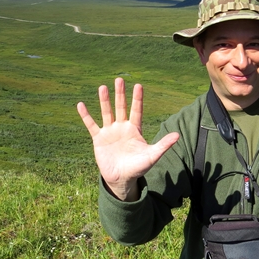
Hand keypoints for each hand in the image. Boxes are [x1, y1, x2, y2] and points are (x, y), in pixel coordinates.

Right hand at [77, 77, 179, 201]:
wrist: (122, 179)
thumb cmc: (138, 167)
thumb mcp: (152, 156)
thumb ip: (163, 145)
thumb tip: (178, 135)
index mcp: (135, 129)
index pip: (136, 110)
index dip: (137, 99)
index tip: (138, 85)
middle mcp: (122, 127)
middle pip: (121, 107)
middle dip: (120, 94)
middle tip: (119, 79)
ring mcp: (110, 132)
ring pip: (107, 112)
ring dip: (104, 101)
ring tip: (103, 87)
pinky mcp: (99, 139)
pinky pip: (91, 125)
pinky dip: (86, 115)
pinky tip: (81, 105)